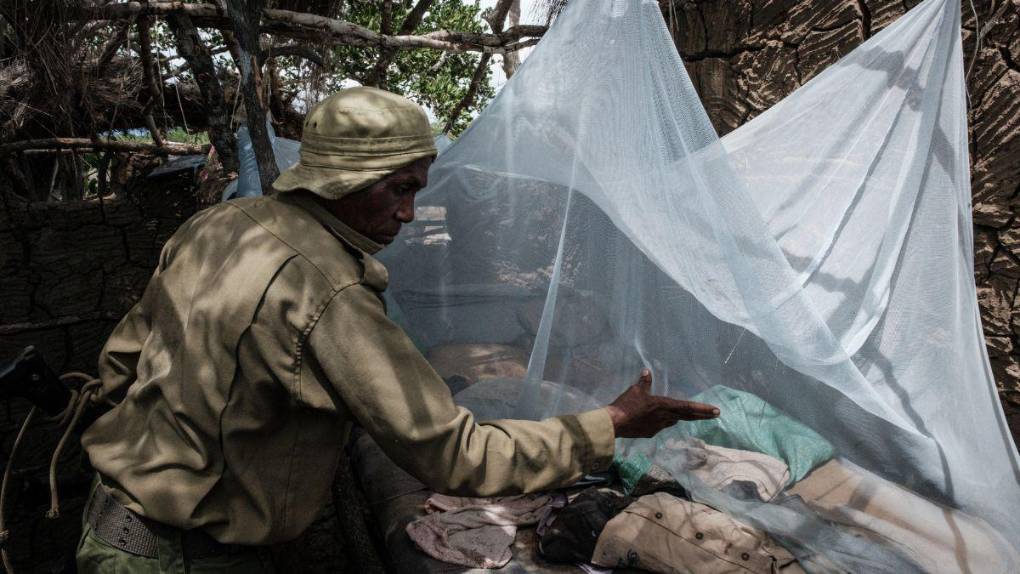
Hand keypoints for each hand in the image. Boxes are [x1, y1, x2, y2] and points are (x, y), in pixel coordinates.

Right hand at [604, 369, 719, 437]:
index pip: (688, 408)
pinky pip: (660, 426)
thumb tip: (647, 371)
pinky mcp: (650, 433)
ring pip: (673, 421)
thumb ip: (644, 382)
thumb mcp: (636, 390)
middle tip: (714, 414)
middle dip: (701, 415)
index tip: (716, 411)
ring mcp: (658, 427)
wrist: (615, 423)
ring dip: (679, 417)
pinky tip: (655, 419)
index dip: (703, 409)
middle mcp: (665, 418)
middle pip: (687, 417)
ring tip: (685, 414)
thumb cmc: (627, 405)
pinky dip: (662, 421)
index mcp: (664, 406)